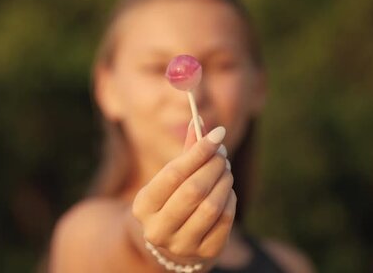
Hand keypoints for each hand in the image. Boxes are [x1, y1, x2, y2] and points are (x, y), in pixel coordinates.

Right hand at [131, 121, 235, 264]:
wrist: (169, 247)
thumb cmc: (170, 201)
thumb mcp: (169, 180)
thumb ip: (185, 152)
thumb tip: (199, 119)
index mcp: (143, 206)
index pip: (174, 174)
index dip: (198, 151)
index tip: (219, 133)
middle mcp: (158, 229)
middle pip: (194, 191)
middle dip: (213, 166)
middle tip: (223, 153)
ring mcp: (181, 245)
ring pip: (211, 206)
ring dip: (224, 181)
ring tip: (225, 170)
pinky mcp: (204, 254)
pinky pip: (225, 220)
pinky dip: (230, 199)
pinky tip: (226, 190)